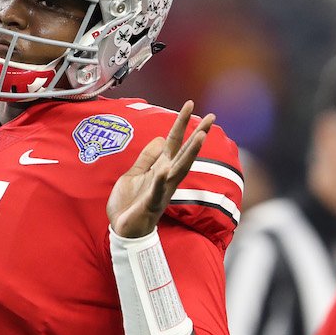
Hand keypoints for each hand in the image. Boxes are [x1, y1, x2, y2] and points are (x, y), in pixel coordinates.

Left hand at [107, 101, 214, 237]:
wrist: (123, 230)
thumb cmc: (130, 203)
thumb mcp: (135, 173)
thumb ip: (146, 158)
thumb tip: (160, 138)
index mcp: (160, 168)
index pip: (174, 141)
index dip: (181, 123)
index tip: (190, 104)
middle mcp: (166, 177)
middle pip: (184, 152)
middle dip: (198, 135)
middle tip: (212, 118)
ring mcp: (161, 190)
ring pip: (179, 169)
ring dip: (190, 153)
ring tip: (200, 137)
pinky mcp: (151, 203)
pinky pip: (157, 190)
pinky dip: (160, 181)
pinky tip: (165, 170)